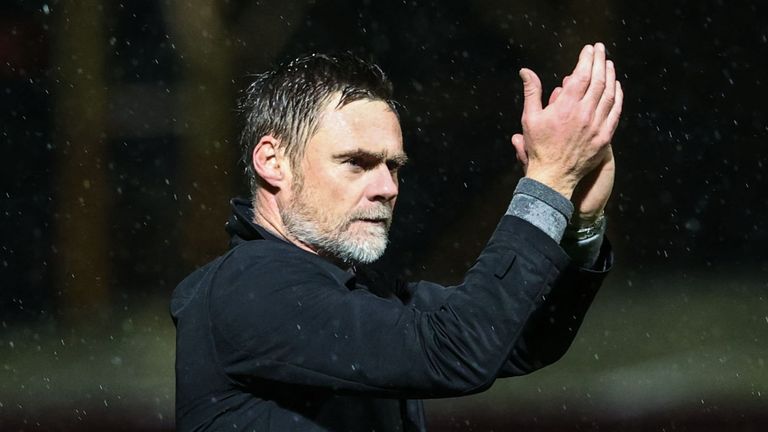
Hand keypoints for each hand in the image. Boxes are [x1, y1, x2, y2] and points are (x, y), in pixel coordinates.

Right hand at [512, 43, 622, 199]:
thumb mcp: (530, 118)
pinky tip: (616, 87)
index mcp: (565, 107)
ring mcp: (597, 125)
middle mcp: (584, 113)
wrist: (553, 175)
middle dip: (600, 62)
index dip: (586, 60)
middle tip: (601, 50)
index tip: (589, 49)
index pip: (581, 75)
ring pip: (609, 94)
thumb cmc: (539, 147)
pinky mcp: (605, 136)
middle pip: (598, 81)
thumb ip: (532, 92)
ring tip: (609, 64)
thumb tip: (525, 71)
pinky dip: (618, 96)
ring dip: (610, 76)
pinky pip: (615, 112)